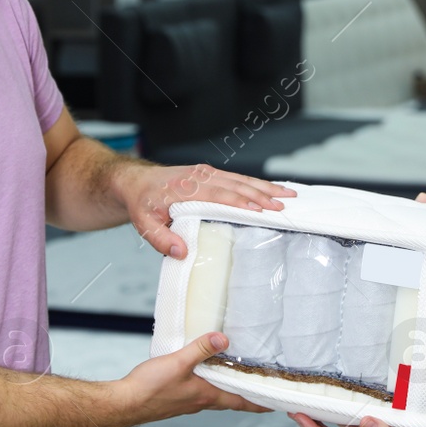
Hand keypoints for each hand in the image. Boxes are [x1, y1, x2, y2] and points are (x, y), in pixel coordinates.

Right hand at [115, 332, 268, 423]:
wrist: (125, 404)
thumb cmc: (150, 388)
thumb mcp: (178, 362)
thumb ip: (200, 349)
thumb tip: (224, 339)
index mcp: (207, 395)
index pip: (242, 401)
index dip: (260, 402)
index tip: (277, 404)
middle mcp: (201, 402)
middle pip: (232, 399)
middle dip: (248, 394)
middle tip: (263, 387)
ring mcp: (189, 402)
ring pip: (217, 395)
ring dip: (229, 388)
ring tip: (238, 376)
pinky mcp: (176, 398)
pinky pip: (201, 392)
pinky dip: (210, 384)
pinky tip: (204, 373)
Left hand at [117, 164, 295, 257]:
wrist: (136, 182)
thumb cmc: (142, 202)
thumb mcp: (143, 223)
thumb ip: (160, 239)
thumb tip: (181, 252)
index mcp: (186, 186)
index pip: (218, 194)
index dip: (240, 202)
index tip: (260, 210)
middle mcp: (200, 176)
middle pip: (237, 185)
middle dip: (262, 195)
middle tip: (284, 206)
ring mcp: (207, 174)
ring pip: (242, 180)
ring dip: (266, 188)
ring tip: (289, 196)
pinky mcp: (212, 176)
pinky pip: (239, 179)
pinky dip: (258, 185)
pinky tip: (274, 190)